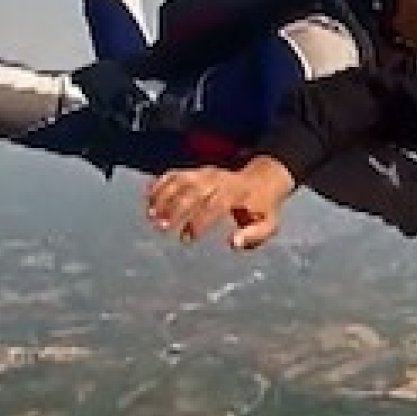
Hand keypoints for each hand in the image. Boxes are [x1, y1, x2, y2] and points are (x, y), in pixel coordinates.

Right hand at [145, 156, 294, 249]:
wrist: (264, 179)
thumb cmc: (262, 208)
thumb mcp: (268, 224)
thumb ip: (253, 236)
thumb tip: (233, 244)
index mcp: (237, 193)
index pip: (215, 205)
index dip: (199, 222)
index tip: (186, 239)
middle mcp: (219, 180)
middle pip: (194, 191)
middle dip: (176, 209)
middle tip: (162, 228)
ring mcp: (206, 173)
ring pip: (181, 180)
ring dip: (163, 196)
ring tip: (151, 216)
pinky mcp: (196, 171)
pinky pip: (175, 173)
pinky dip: (160, 183)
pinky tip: (147, 198)